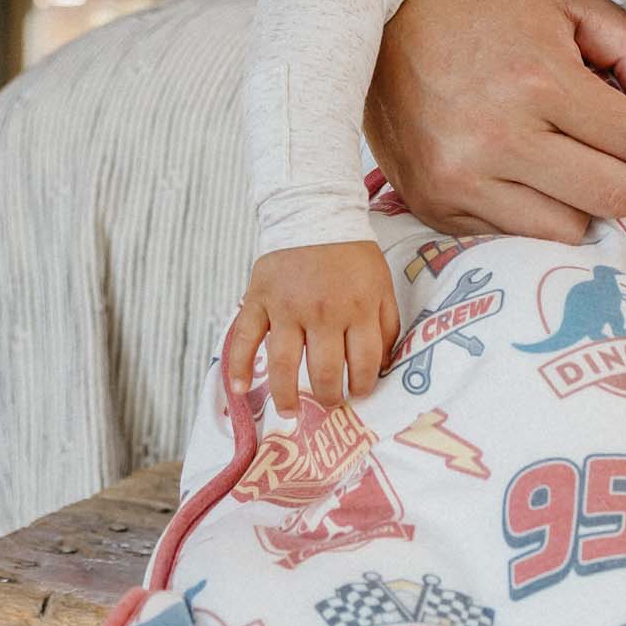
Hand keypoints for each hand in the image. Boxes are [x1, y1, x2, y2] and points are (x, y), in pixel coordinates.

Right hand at [226, 240, 399, 412]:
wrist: (314, 212)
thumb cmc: (352, 254)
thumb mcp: (382, 284)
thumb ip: (386, 323)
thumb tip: (382, 365)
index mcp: (358, 308)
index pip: (364, 363)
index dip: (363, 385)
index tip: (359, 392)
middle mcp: (323, 312)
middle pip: (325, 371)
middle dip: (329, 395)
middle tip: (329, 402)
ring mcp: (287, 307)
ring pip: (285, 364)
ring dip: (287, 396)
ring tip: (291, 413)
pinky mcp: (259, 300)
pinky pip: (246, 338)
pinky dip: (239, 367)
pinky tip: (242, 391)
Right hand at [363, 0, 625, 241]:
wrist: (384, 21)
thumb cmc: (485, 7)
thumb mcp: (565, 2)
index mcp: (541, 83)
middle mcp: (500, 140)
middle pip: (615, 197)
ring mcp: (462, 181)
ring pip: (569, 230)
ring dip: (584, 201)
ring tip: (573, 163)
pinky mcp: (434, 206)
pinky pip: (514, 236)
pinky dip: (533, 210)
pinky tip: (525, 172)